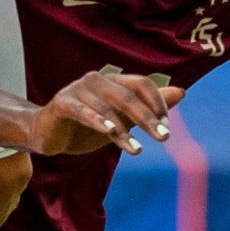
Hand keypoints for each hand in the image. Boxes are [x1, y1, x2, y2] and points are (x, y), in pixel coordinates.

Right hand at [28, 73, 183, 157]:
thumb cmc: (86, 127)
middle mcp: (97, 80)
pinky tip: (111, 134)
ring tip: (138, 150)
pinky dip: (98, 122)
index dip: (157, 103)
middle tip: (163, 137)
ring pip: (108, 108)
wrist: (48, 135)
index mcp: (113, 81)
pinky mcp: (62, 103)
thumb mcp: (122, 119)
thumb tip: (181, 93)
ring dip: (124, 130)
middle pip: (128, 96)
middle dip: (147, 118)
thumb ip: (148, 107)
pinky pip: (83, 112)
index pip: (142, 84)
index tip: (166, 126)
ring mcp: (78, 89)